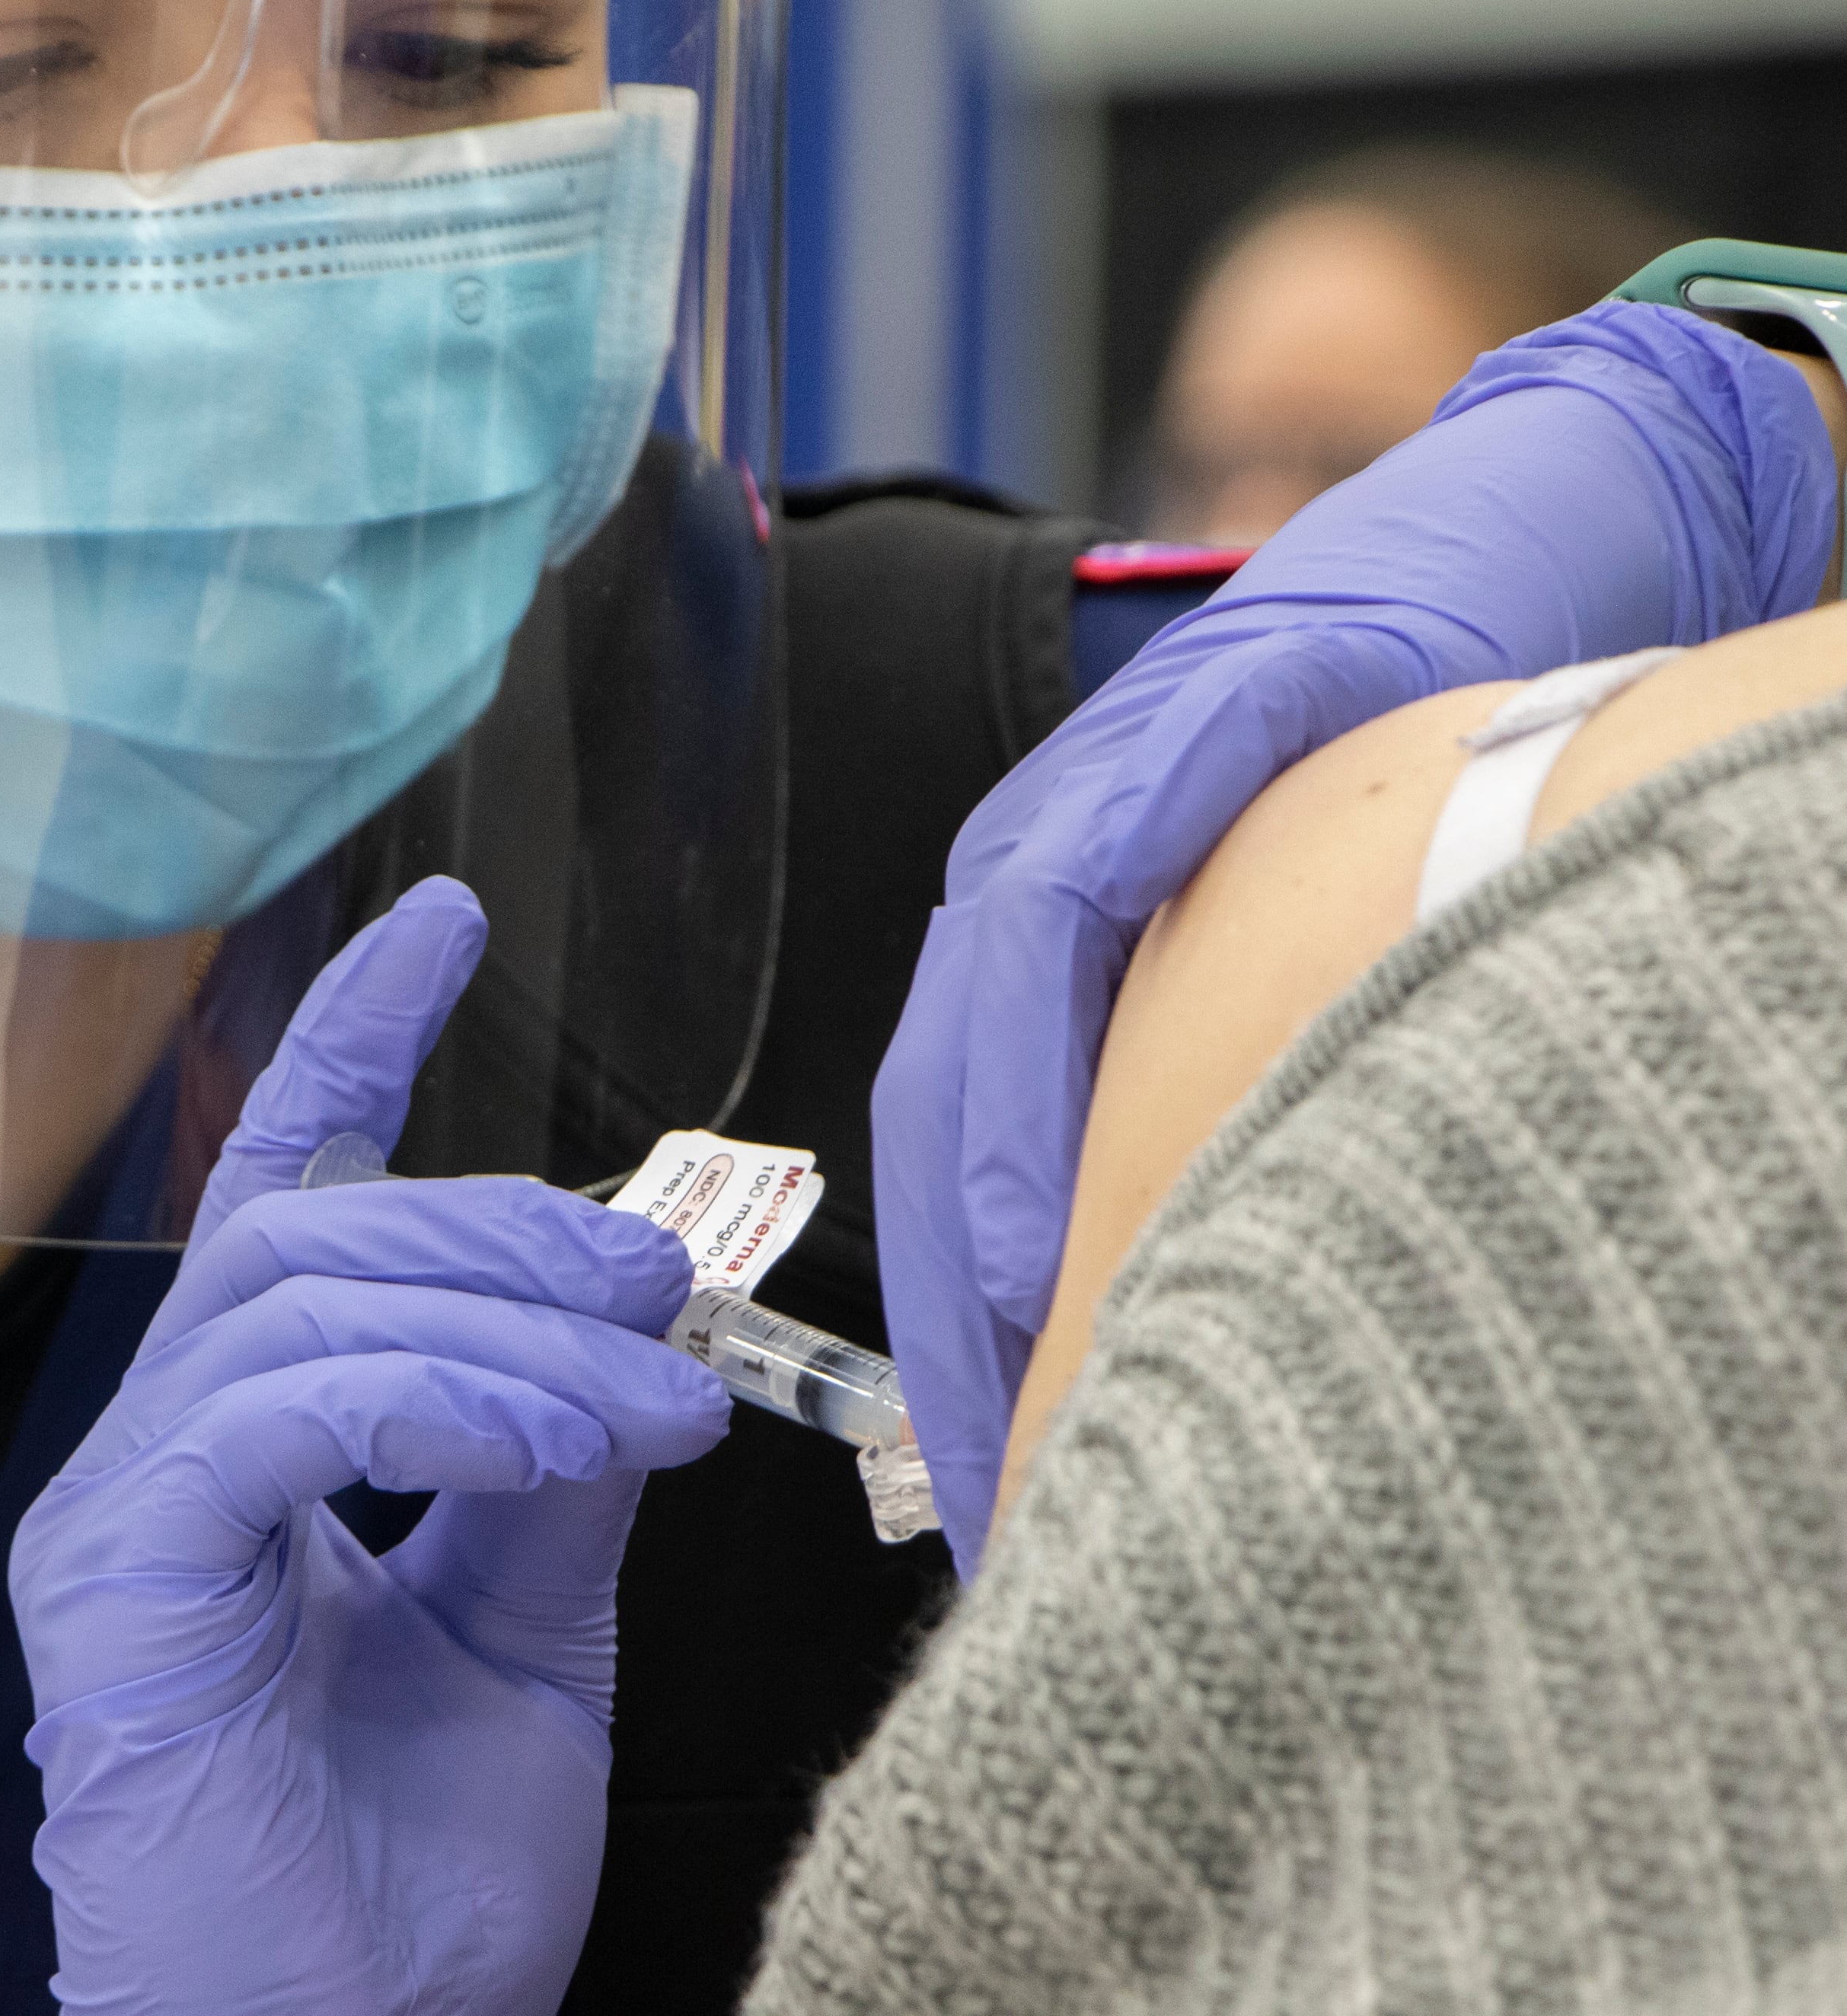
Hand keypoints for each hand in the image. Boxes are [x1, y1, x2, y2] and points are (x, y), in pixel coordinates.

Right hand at [14, 877, 730, 2015]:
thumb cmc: (407, 1903)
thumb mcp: (528, 1643)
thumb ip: (553, 1475)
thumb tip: (630, 1338)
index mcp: (249, 1464)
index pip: (287, 1205)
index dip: (356, 1050)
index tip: (438, 922)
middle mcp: (165, 1465)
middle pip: (308, 1230)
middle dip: (500, 1223)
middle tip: (662, 1280)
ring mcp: (124, 1518)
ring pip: (294, 1298)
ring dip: (501, 1320)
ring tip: (645, 1395)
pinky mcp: (118, 1579)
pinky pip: (272, 1413)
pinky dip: (431, 1400)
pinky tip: (551, 1442)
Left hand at [874, 303, 1843, 1571]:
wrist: (1545, 536)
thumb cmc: (1443, 768)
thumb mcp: (1315, 946)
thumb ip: (1234, 1073)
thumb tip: (1203, 1275)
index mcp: (1051, 921)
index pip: (953, 1140)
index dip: (949, 1309)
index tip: (974, 1464)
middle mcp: (1035, 859)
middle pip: (936, 1107)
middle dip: (949, 1299)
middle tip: (981, 1474)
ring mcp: (1097, 786)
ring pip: (971, 1027)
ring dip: (972, 1208)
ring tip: (997, 1375)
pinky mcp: (1185, 724)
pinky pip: (1061, 903)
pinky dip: (1033, 1048)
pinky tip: (1037, 1183)